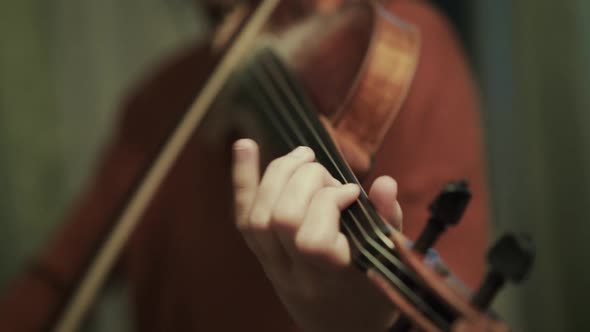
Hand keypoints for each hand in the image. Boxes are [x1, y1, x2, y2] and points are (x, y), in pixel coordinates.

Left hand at [231, 139, 402, 331]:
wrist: (340, 331)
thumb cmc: (371, 297)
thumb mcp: (390, 264)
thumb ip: (388, 222)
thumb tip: (385, 181)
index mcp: (331, 279)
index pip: (312, 237)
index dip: (330, 201)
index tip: (352, 192)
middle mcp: (295, 274)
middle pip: (281, 219)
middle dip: (304, 181)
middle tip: (327, 175)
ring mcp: (273, 267)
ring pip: (257, 217)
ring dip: (277, 174)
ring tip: (302, 157)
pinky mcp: (262, 258)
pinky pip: (243, 218)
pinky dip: (242, 180)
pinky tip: (243, 146)